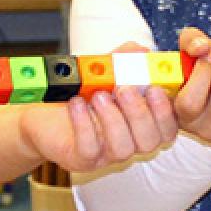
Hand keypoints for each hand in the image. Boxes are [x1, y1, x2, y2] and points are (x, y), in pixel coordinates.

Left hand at [19, 41, 178, 172]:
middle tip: (124, 89)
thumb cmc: (80, 92)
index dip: (166, 112)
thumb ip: (125, 59)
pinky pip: (89, 149)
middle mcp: (129, 141)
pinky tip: (77, 104)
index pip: (168, 128)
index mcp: (141, 123)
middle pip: (150, 141)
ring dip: (113, 119)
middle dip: (140, 114)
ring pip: (123, 148)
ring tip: (98, 95)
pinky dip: (84, 125)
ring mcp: (106, 154)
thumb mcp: (104, 70)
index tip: (155, 88)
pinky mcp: (82, 159)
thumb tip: (141, 51)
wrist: (42, 111)